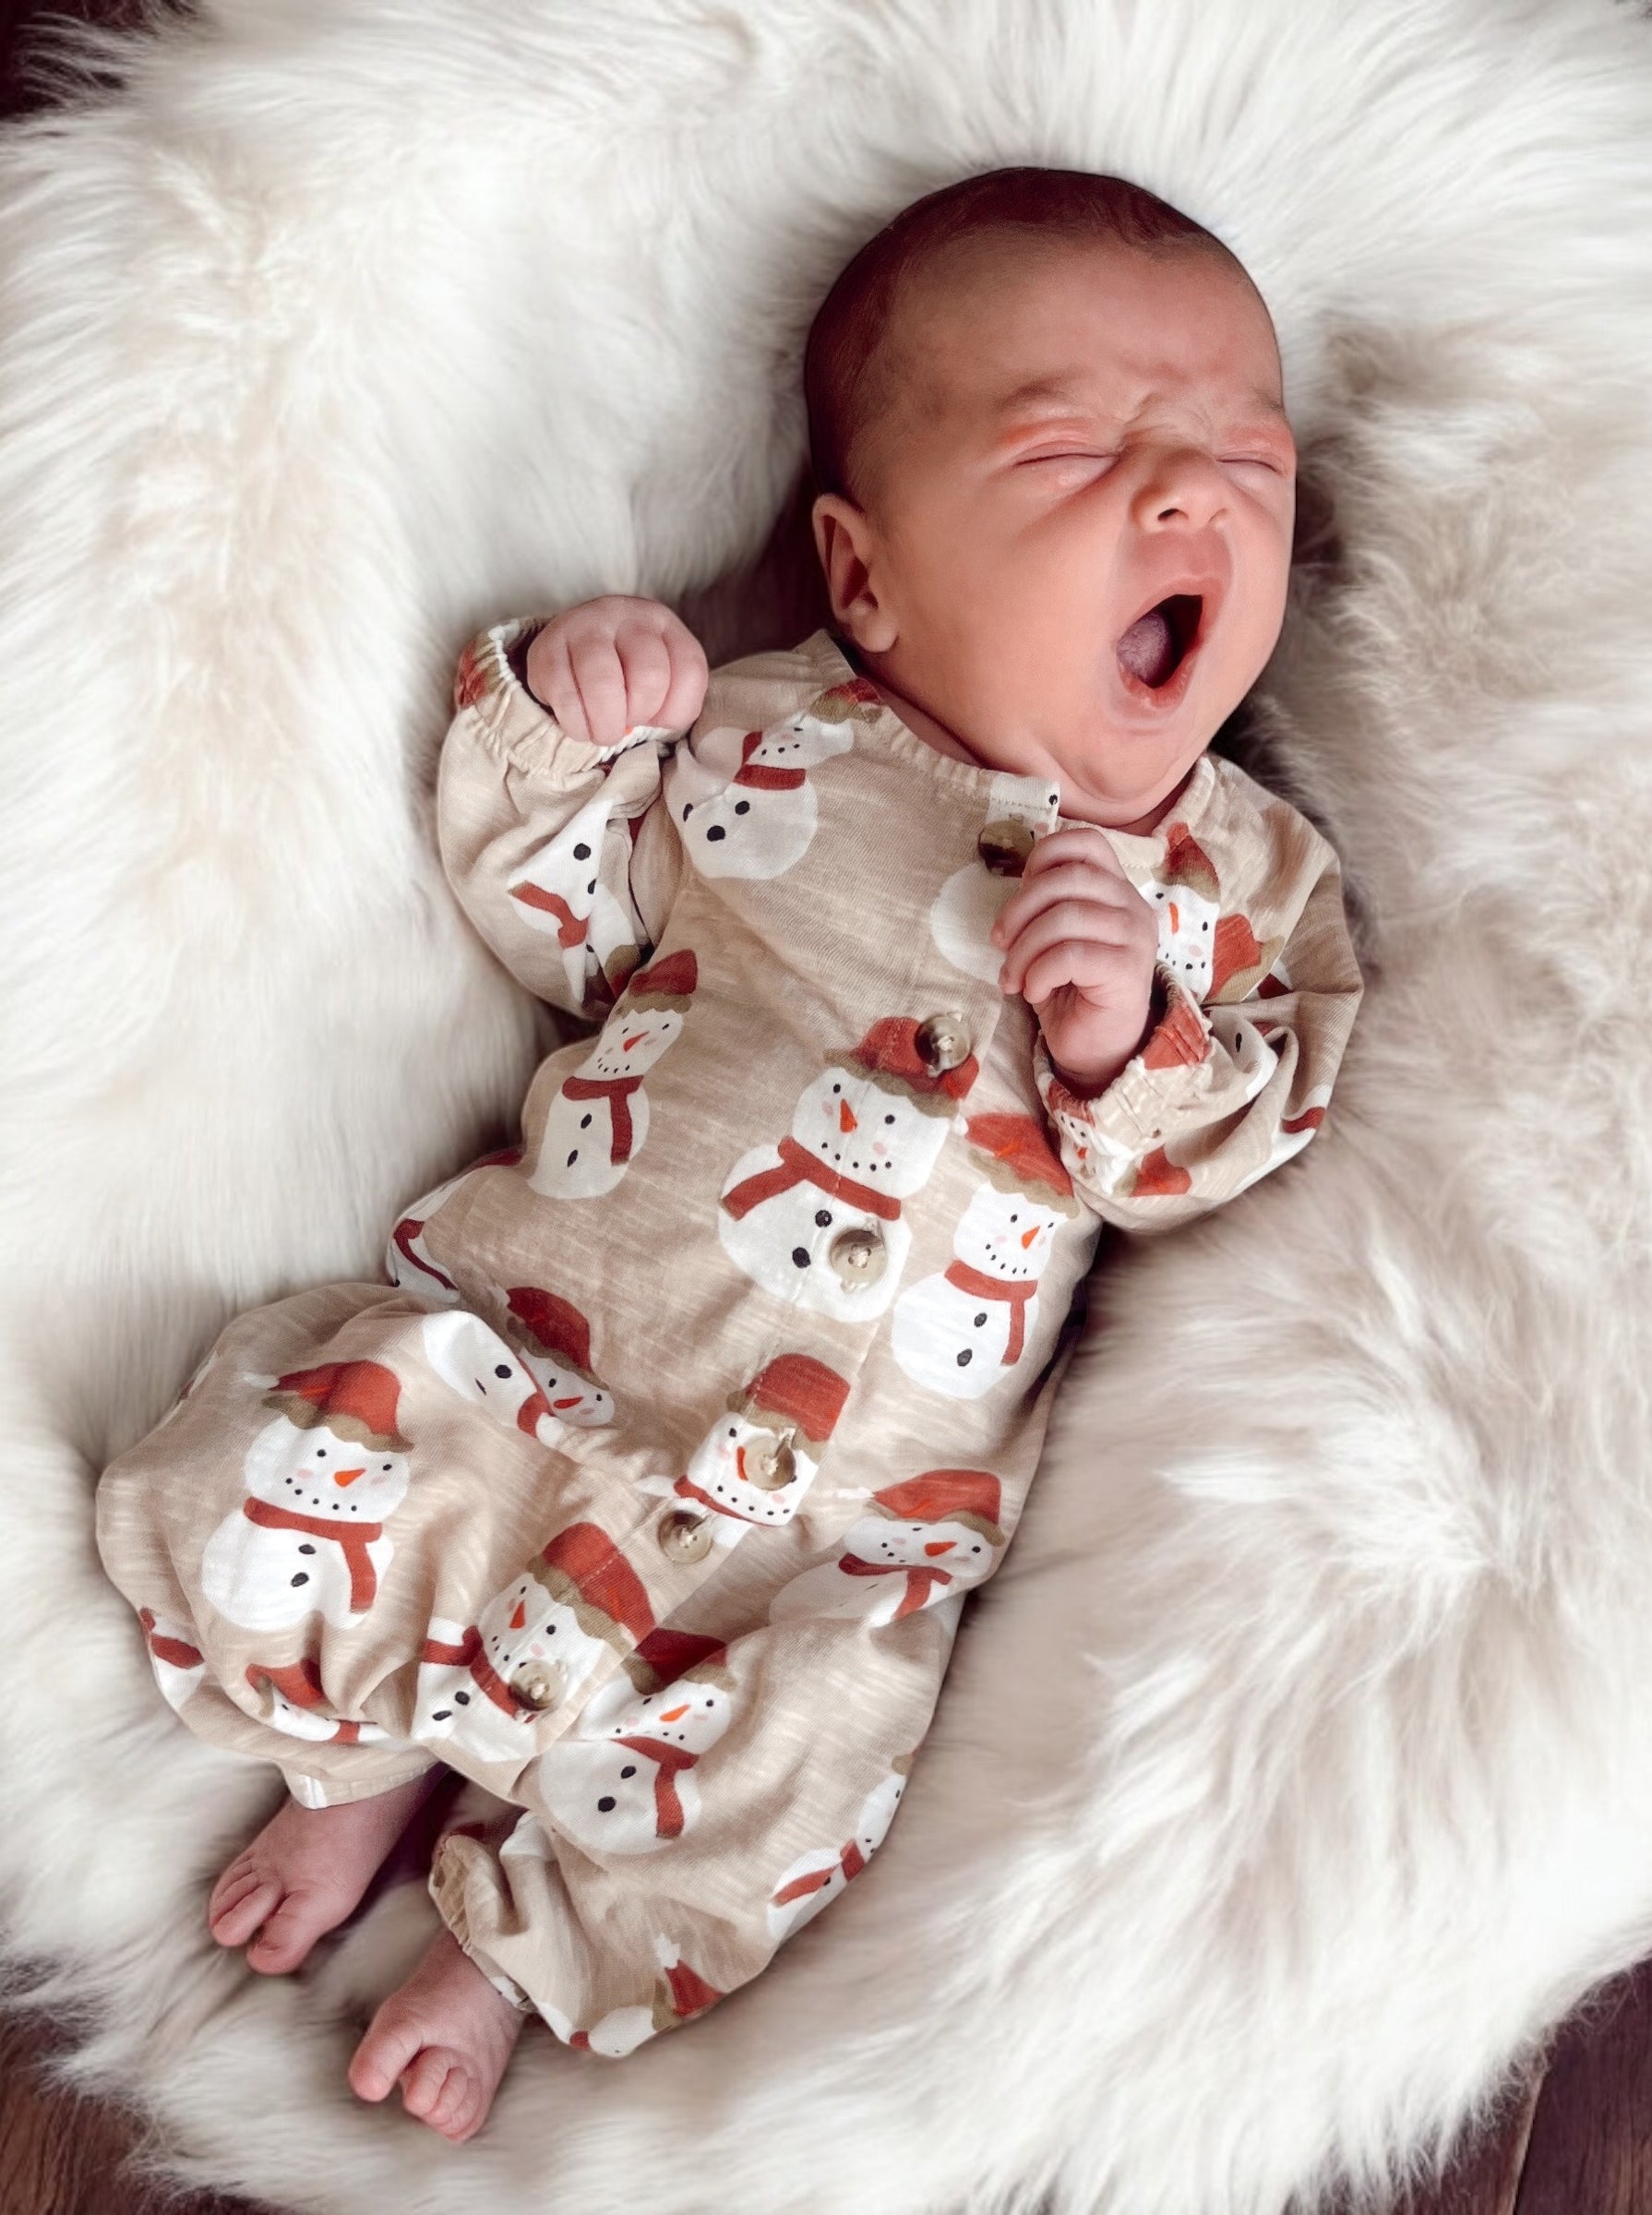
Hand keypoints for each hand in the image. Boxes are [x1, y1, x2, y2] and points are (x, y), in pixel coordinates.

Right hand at [523, 595, 708, 749]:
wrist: (568, 650)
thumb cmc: (623, 673)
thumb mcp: (659, 679)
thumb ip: (669, 701)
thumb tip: (639, 726)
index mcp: (663, 624)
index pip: (690, 669)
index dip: (676, 709)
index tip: (658, 716)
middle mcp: (626, 616)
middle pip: (649, 676)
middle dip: (640, 714)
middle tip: (626, 723)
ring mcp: (584, 627)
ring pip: (604, 684)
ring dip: (606, 724)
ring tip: (603, 733)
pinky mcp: (547, 649)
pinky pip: (566, 697)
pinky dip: (577, 725)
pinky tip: (580, 726)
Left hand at [989, 826, 1160, 1094]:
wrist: (1095, 1048)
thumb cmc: (1070, 990)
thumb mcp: (1051, 938)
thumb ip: (1044, 904)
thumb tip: (1016, 885)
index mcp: (1115, 890)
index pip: (1087, 842)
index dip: (1045, 855)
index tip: (1019, 890)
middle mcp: (1132, 906)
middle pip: (1068, 878)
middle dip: (1020, 909)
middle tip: (999, 942)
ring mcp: (1135, 937)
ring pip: (1066, 917)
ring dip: (1024, 950)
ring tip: (1012, 978)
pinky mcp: (1128, 970)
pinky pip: (1071, 955)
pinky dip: (1039, 973)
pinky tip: (1033, 992)